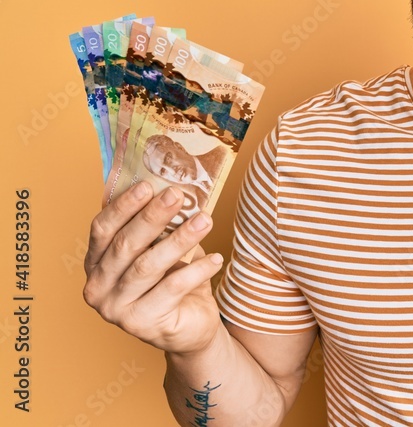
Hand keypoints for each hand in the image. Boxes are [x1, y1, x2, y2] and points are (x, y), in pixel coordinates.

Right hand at [83, 181, 224, 354]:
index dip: (123, 207)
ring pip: (148, 266)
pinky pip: (172, 289)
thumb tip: (172, 189)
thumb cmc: (172, 281)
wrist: (189, 329)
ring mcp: (117, 310)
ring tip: (206, 220)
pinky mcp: (142, 324)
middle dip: (152, 217)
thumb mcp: (161, 250)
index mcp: (95, 264)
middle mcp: (98, 288)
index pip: (102, 230)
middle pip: (125, 245)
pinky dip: (197, 270)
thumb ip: (156, 227)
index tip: (147, 185)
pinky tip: (216, 259)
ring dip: (180, 239)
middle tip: (177, 195)